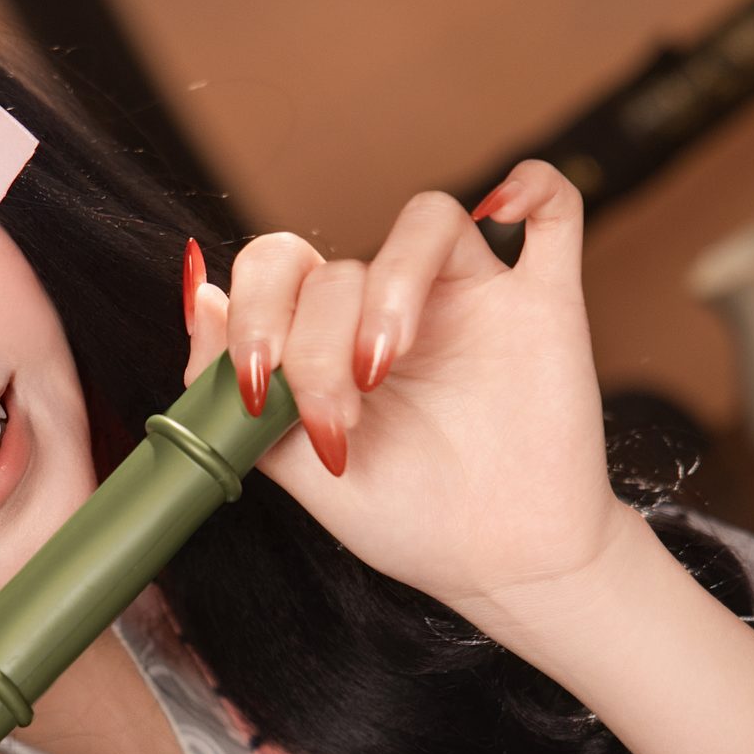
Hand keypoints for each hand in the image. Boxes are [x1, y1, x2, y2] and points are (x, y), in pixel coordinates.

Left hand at [182, 161, 630, 627]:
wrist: (502, 566)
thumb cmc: (408, 521)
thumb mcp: (296, 470)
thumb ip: (237, 391)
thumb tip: (200, 298)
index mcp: (332, 337)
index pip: (280, 271)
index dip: (255, 314)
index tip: (259, 391)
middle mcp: (396, 306)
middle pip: (339, 266)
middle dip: (315, 343)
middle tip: (334, 418)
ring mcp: (471, 297)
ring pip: (426, 218)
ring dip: (391, 283)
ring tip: (384, 365)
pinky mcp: (545, 304)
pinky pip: (553, 210)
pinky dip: (535, 186)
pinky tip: (508, 210)